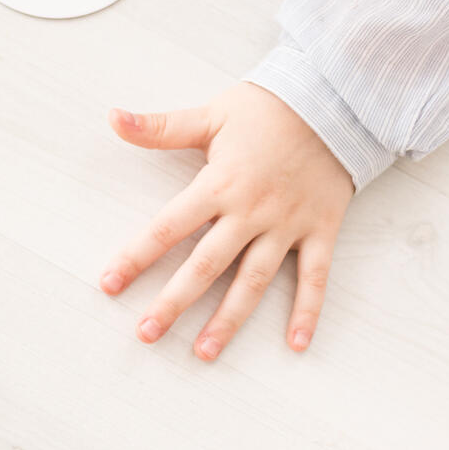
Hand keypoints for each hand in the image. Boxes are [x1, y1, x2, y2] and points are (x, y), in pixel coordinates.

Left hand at [99, 83, 354, 359]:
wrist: (338, 97)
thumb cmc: (268, 108)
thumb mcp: (210, 115)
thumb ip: (160, 127)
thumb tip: (113, 118)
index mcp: (219, 185)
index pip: (168, 228)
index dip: (136, 256)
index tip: (109, 283)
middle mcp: (251, 211)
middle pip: (205, 265)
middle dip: (173, 302)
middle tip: (146, 333)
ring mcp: (288, 225)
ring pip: (253, 281)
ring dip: (229, 320)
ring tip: (203, 352)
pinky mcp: (321, 229)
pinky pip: (316, 277)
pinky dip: (309, 310)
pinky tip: (297, 344)